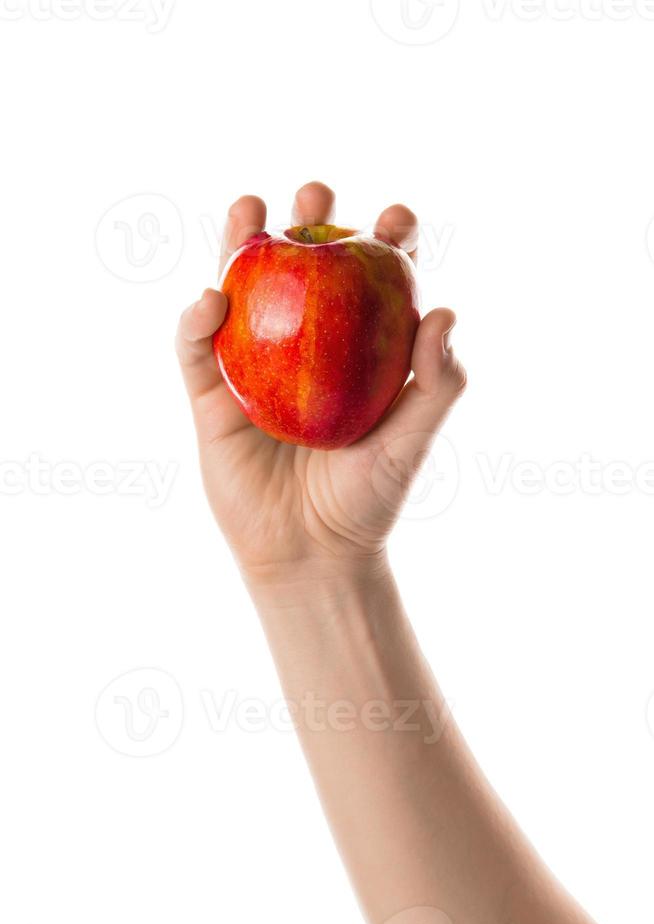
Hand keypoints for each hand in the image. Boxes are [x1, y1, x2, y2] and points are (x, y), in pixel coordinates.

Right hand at [176, 182, 465, 586]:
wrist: (311, 553)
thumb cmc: (367, 498)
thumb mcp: (412, 440)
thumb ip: (438, 383)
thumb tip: (445, 313)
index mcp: (352, 352)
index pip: (368, 285)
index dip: (383, 243)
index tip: (397, 221)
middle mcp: (299, 349)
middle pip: (300, 272)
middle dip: (308, 223)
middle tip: (317, 196)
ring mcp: (250, 368)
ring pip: (240, 293)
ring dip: (240, 245)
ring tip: (251, 207)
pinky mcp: (210, 396)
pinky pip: (196, 349)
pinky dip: (197, 321)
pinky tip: (213, 299)